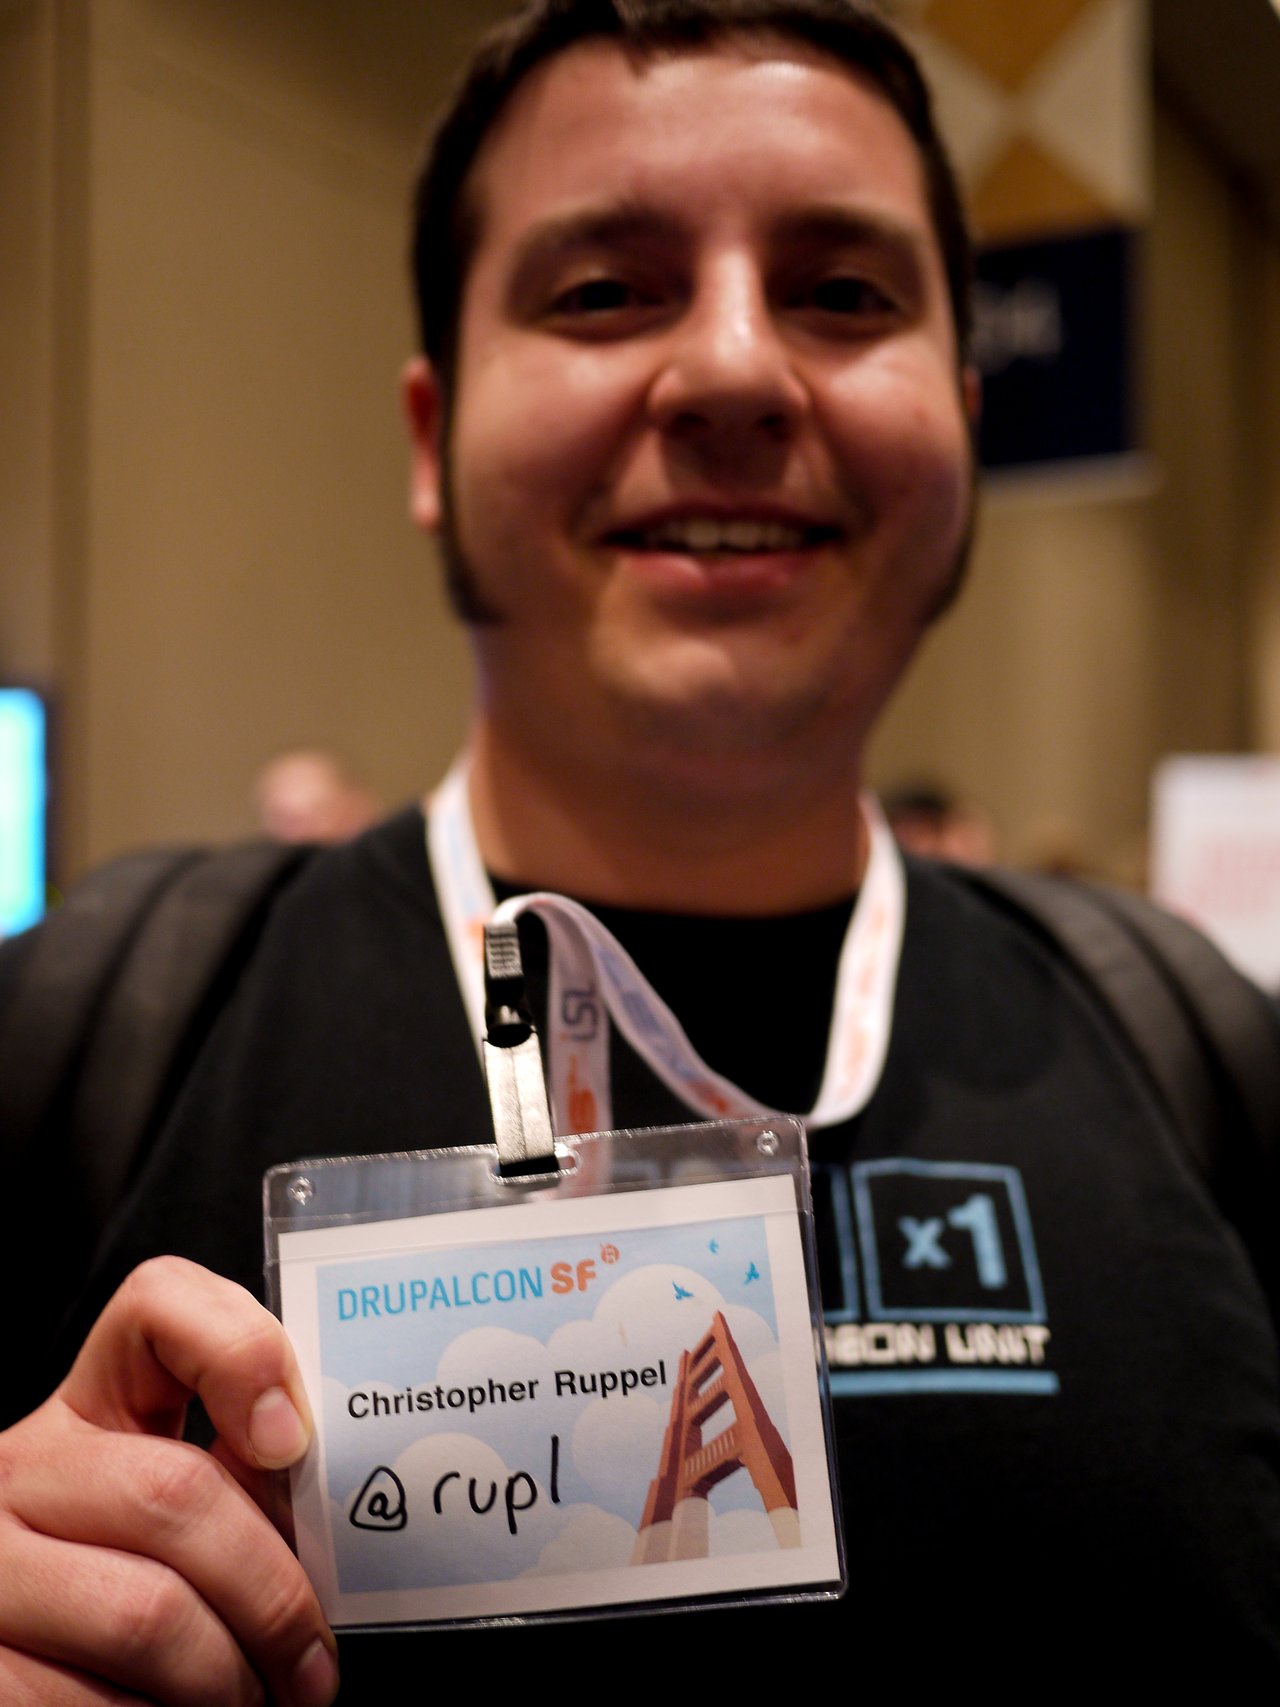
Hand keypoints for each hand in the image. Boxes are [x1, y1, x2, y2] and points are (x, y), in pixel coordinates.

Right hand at [0, 1257, 338, 1704]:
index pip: (158, 1304)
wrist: (25, 1678)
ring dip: (227, 1678)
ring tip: (261, 1704)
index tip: (292, 1439)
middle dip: (271, 1591)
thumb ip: (242, 1483)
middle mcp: (21, 1471)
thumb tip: (341, 1508)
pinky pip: (86, 1701)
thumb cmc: (131, 1601)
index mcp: (88, 1412)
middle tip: (315, 1661)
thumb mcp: (182, 1517)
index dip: (239, 1351)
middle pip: (176, 1490)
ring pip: (145, 1611)